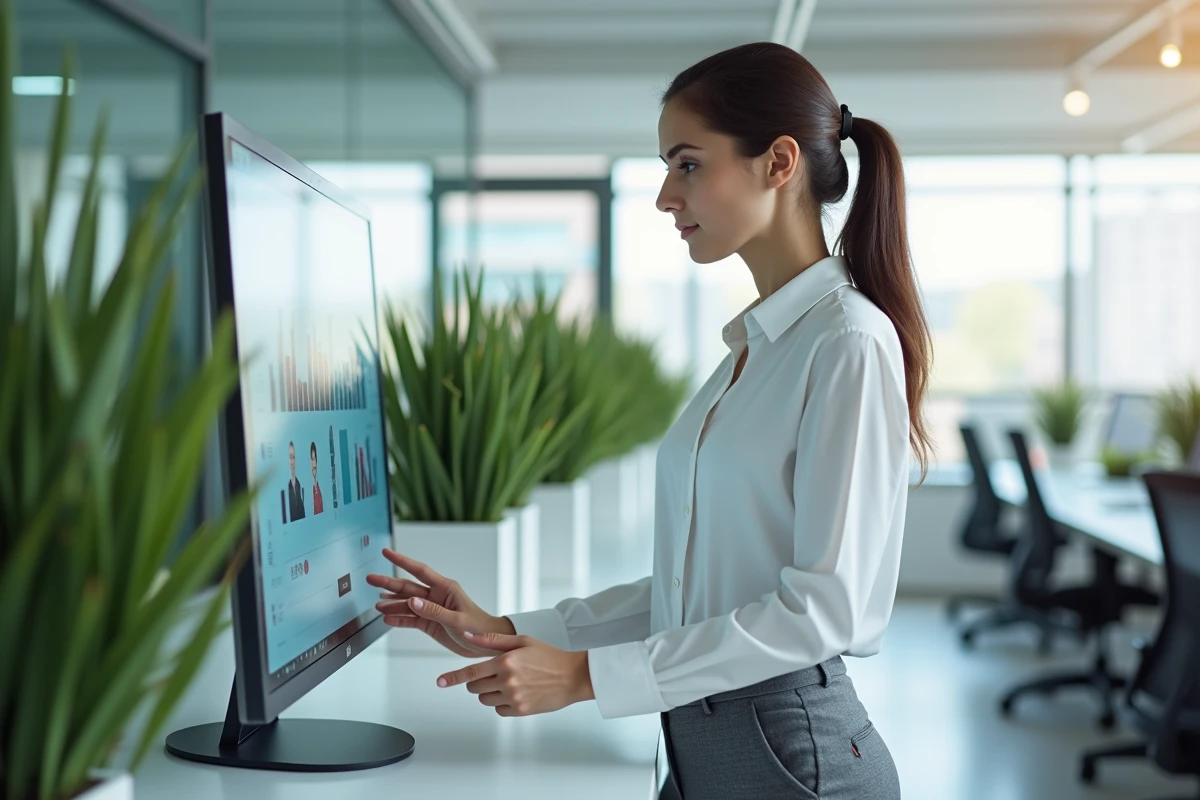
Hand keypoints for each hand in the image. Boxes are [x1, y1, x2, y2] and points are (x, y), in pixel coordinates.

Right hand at [366, 548, 515, 657]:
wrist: (485, 644)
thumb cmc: (478, 627)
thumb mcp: (457, 619)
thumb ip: (434, 611)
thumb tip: (413, 602)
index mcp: (445, 588)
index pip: (419, 570)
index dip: (402, 561)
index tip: (386, 552)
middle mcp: (436, 596)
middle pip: (408, 587)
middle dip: (389, 583)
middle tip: (370, 579)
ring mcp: (431, 609)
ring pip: (407, 604)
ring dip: (392, 604)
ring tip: (377, 605)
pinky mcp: (429, 623)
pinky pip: (411, 619)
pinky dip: (399, 619)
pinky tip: (388, 619)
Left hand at [436, 631, 593, 716]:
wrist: (573, 676)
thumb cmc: (549, 655)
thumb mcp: (522, 641)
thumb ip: (492, 641)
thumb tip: (467, 636)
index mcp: (505, 662)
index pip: (471, 671)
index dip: (453, 677)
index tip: (440, 682)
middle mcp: (507, 681)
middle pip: (475, 687)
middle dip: (479, 680)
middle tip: (494, 673)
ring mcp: (514, 698)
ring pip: (485, 699)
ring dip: (489, 691)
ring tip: (508, 682)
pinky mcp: (520, 711)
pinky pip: (498, 709)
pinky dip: (502, 703)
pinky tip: (517, 692)